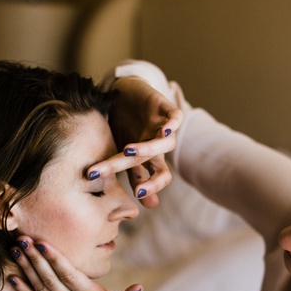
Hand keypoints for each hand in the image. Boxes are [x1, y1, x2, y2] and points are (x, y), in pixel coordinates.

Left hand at [8, 237, 156, 290]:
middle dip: (34, 258)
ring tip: (14, 251)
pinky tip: (12, 279)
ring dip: (26, 269)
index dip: (55, 259)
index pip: (70, 276)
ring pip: (40, 289)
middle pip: (50, 280)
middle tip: (21, 238)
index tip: (42, 242)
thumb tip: (137, 288)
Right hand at [88, 77, 183, 208]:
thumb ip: (118, 170)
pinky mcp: (164, 108)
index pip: (150, 179)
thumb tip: (115, 195)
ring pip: (165, 144)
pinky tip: (164, 130)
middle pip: (157, 167)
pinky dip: (172, 125)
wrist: (123, 93)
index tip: (135, 198)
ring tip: (128, 150)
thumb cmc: (120, 124)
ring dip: (148, 149)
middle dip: (151, 180)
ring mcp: (161, 127)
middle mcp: (156, 146)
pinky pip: (175, 118)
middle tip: (138, 192)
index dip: (146, 190)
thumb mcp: (116, 149)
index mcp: (146, 159)